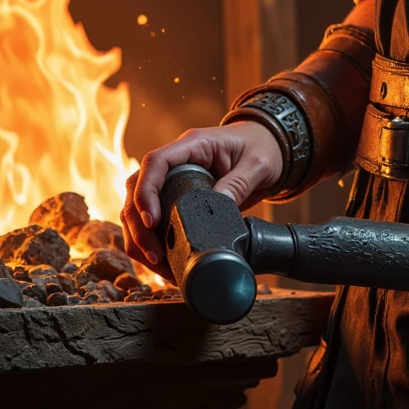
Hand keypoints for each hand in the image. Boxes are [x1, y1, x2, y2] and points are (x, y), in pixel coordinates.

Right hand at [121, 121, 283, 280]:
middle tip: (154, 253)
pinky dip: (152, 241)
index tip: (152, 221)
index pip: (155, 162)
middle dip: (138, 224)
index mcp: (194, 145)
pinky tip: (163, 262)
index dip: (146, 192)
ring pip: (137, 207)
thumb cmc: (264, 148)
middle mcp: (177, 161)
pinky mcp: (177, 197)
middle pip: (136, 188)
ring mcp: (174, 179)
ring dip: (139, 237)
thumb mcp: (259, 164)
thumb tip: (218, 207)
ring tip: (158, 263)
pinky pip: (153, 219)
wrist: (272, 148)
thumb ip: (239, 182)